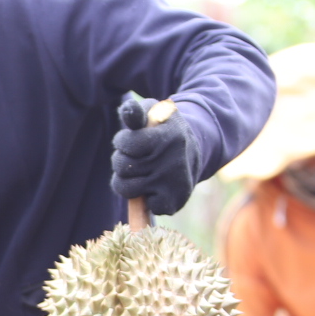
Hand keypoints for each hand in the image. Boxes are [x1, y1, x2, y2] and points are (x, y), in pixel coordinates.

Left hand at [111, 96, 200, 216]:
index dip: (123, 141)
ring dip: (127, 180)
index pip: (127, 143)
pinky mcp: (175, 200)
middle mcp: (173, 160)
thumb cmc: (162, 130)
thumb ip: (135, 111)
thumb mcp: (152, 113)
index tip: (130, 139)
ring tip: (140, 172)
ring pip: (126, 188)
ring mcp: (173, 182)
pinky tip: (155, 187)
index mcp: (167, 136)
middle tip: (136, 156)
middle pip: (122, 167)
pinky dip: (146, 198)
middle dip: (122, 160)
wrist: (193, 152)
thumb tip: (129, 109)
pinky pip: (143, 205)